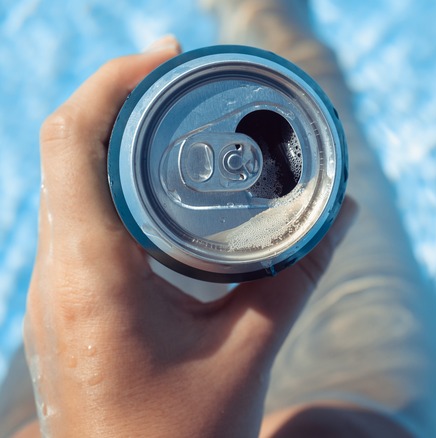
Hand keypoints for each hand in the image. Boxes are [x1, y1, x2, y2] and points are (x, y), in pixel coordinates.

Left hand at [22, 36, 356, 437]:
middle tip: (185, 80)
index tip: (170, 55)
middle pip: (65, 145)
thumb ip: (298, 277)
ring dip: (115, 136)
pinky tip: (163, 191)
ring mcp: (54, 287)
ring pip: (65, 179)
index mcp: (94, 275)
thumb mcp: (249, 353)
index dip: (116, 78)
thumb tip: (343, 212)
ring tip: (177, 121)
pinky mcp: (65, 301)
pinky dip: (113, 181)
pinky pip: (75, 216)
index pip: (73, 138)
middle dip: (122, 95)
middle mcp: (58, 271)